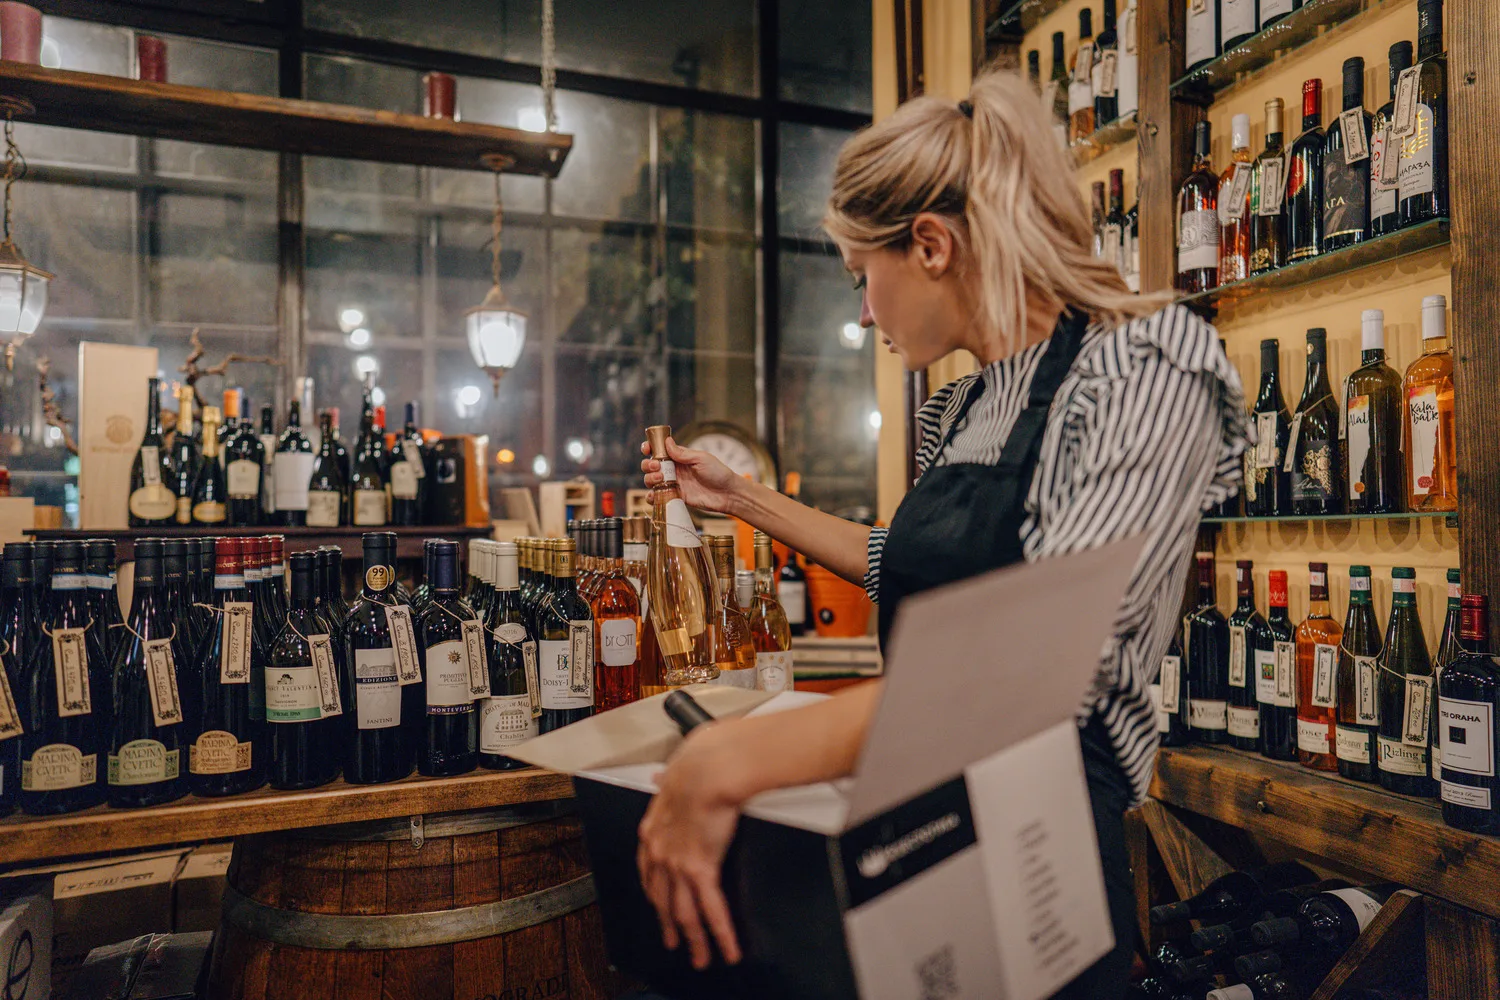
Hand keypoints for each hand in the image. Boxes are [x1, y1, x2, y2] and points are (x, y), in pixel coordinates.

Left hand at [637, 724, 744, 968]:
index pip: (648, 872)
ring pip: (684, 913)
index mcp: (652, 829)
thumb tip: (662, 774)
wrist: (707, 768)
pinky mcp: (700, 869)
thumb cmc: (697, 765)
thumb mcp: (673, 773)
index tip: (659, 905)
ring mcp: (677, 864)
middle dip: (668, 925)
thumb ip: (667, 781)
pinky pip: (712, 910)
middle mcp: (659, 852)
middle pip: (662, 900)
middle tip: (674, 943)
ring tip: (700, 958)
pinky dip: (721, 933)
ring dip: (694, 940)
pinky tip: (726, 948)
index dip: (654, 893)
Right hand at [639, 436, 743, 514]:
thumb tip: (667, 442)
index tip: (647, 449)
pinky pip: (657, 497)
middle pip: (651, 465)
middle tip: (657, 466)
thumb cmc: (718, 472)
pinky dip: (651, 497)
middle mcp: (673, 470)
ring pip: (651, 480)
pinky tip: (654, 495)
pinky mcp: (675, 498)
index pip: (659, 450)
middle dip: (648, 464)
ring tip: (660, 478)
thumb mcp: (701, 458)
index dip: (649, 448)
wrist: (727, 493)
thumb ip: (683, 453)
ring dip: (649, 478)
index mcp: (679, 457)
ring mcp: (673, 484)